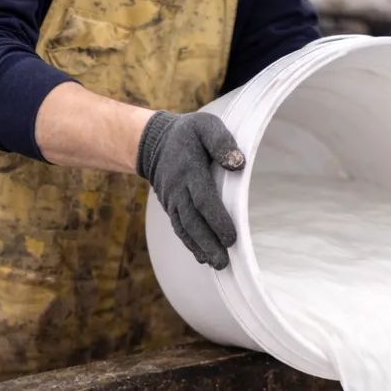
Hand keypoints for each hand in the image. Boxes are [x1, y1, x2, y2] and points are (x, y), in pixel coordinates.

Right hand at [136, 111, 244, 269]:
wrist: (153, 141)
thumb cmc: (188, 134)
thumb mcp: (205, 126)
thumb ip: (221, 142)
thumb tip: (238, 163)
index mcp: (190, 170)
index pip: (203, 199)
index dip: (217, 220)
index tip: (231, 237)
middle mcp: (178, 189)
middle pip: (193, 221)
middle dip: (209, 243)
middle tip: (224, 262)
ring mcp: (173, 201)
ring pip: (185, 229)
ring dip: (201, 248)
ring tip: (217, 265)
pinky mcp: (172, 208)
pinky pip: (180, 228)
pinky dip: (191, 244)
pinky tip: (203, 257)